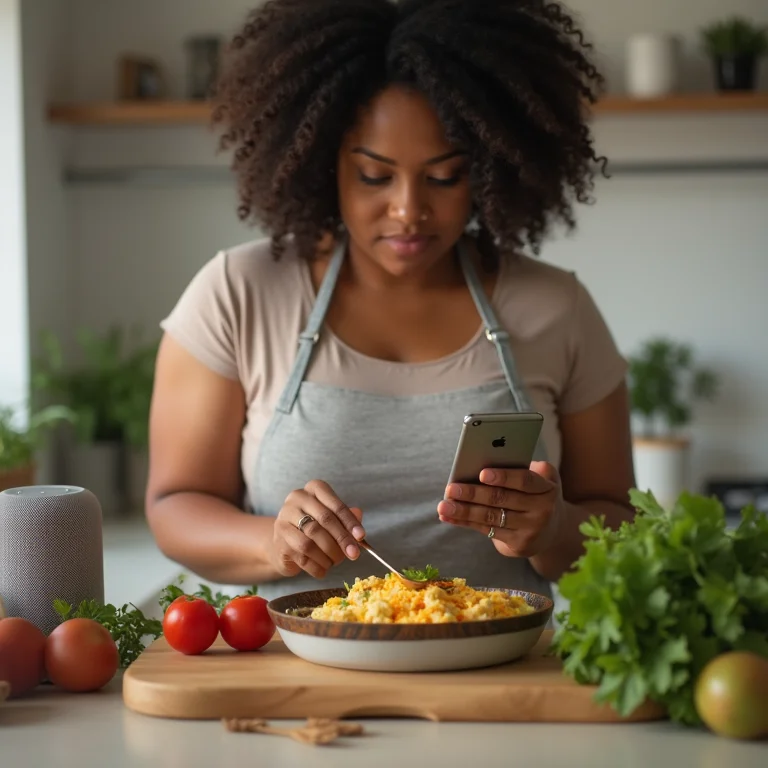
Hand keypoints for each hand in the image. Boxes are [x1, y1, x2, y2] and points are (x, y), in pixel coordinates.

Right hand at [272, 480, 365, 578]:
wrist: (284, 543)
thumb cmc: (313, 528)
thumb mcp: (331, 519)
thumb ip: (346, 516)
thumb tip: (359, 514)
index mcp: (313, 489)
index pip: (335, 504)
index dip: (350, 522)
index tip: (361, 536)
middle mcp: (296, 499)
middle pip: (325, 520)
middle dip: (342, 539)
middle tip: (354, 554)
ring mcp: (284, 519)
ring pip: (312, 540)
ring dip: (329, 555)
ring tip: (336, 562)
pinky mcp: (279, 540)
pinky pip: (302, 556)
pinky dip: (317, 566)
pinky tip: (323, 569)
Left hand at [437, 461, 563, 558]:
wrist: (553, 529)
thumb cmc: (536, 493)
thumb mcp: (538, 478)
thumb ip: (519, 469)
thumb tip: (481, 463)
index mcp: (547, 487)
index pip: (524, 480)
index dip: (503, 477)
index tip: (481, 474)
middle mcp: (543, 510)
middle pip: (502, 499)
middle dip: (473, 494)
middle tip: (451, 489)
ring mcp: (531, 530)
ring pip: (491, 517)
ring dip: (463, 511)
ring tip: (444, 505)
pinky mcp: (520, 545)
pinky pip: (487, 530)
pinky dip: (465, 522)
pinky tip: (448, 516)